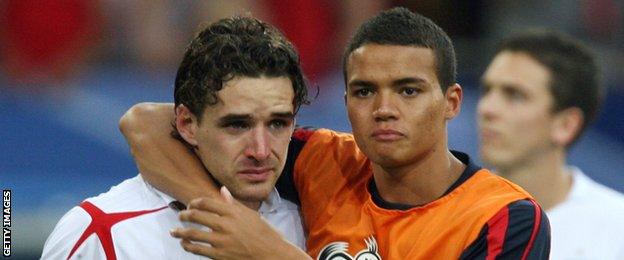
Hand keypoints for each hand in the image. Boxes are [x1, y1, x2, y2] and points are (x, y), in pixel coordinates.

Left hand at [170, 186, 309, 258]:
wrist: (272, 254)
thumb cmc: (265, 233)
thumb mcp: (251, 215)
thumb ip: (234, 203)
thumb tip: (222, 190)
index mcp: (233, 212)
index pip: (207, 202)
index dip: (194, 202)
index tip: (190, 204)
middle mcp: (226, 224)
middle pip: (196, 215)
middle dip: (184, 215)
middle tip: (180, 215)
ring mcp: (221, 240)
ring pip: (193, 233)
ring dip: (180, 231)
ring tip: (174, 231)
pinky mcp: (219, 254)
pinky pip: (197, 249)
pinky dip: (188, 246)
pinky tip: (185, 244)